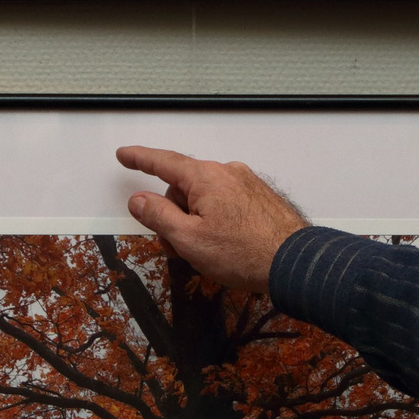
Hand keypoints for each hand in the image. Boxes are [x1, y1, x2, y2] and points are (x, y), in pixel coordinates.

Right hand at [116, 146, 306, 293]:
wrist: (294, 263)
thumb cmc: (245, 253)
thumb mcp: (188, 239)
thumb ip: (158, 216)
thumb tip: (139, 200)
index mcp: (205, 177)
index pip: (163, 161)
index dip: (139, 159)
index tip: (124, 155)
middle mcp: (227, 172)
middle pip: (184, 187)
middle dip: (174, 214)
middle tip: (178, 247)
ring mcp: (246, 183)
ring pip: (205, 198)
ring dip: (196, 221)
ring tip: (208, 252)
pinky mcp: (259, 196)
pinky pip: (226, 203)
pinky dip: (216, 220)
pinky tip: (225, 244)